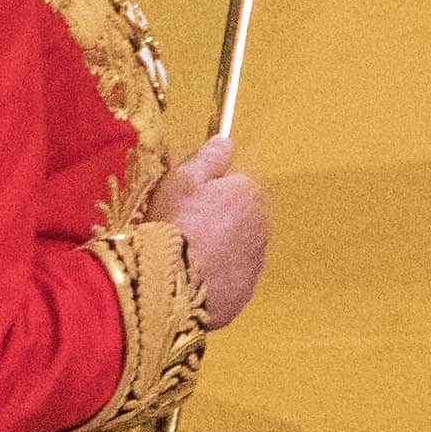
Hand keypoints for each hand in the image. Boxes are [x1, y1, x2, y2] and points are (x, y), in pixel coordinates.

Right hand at [165, 136, 266, 326]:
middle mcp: (261, 227)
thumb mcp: (182, 181)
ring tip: (183, 260)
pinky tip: (190, 281)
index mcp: (248, 194)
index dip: (205, 196)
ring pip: (236, 250)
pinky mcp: (244, 292)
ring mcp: (255, 262)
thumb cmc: (173, 225)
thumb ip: (208, 158)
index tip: (184, 207)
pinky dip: (215, 279)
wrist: (170, 284)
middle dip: (214, 223)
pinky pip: (230, 279)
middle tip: (181, 233)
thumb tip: (224, 139)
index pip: (233, 188)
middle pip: (237, 219)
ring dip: (216, 252)